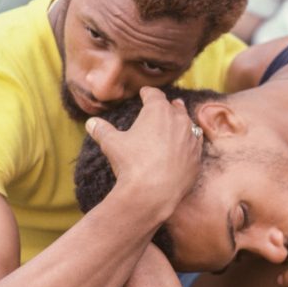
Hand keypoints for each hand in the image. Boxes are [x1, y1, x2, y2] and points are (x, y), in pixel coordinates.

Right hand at [85, 87, 201, 216]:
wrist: (153, 194)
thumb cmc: (132, 164)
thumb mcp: (112, 144)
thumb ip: (102, 130)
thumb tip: (90, 122)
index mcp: (159, 111)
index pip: (154, 95)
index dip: (147, 93)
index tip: (144, 93)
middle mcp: (179, 121)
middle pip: (174, 107)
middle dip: (167, 105)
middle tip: (163, 105)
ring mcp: (191, 139)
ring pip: (188, 123)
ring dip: (181, 122)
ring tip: (177, 121)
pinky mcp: (197, 158)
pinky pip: (195, 144)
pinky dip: (189, 142)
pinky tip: (185, 144)